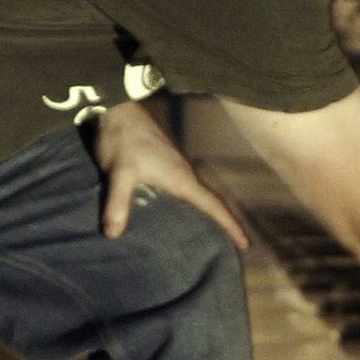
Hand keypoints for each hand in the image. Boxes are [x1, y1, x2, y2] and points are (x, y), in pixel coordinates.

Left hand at [89, 101, 248, 251]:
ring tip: (211, 238)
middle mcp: (184, 174)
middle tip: (233, 249)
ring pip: (198, 196)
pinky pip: (184, 191)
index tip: (246, 244)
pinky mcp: (164, 165)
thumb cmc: (123, 138)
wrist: (117, 109)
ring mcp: (175, 168)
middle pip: (211, 203)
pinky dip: (189, 206)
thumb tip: (113, 234)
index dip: (231, 225)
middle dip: (224, 224)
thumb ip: (118, 202)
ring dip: (208, 215)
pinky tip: (178, 216)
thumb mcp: (120, 171)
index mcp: (181, 178)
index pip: (214, 205)